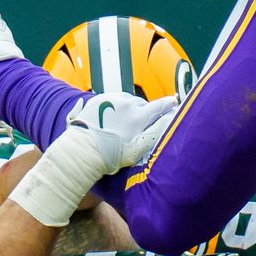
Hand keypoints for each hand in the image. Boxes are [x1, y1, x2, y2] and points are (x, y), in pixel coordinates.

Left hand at [65, 93, 179, 170]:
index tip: (174, 102)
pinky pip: (112, 99)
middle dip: (142, 112)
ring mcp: (111, 100)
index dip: (169, 104)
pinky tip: (109, 119)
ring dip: (127, 108)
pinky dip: (113, 107)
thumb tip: (169, 122)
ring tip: (121, 123)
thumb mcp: (137, 150)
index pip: (160, 106)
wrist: (82, 151)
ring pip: (127, 100)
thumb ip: (155, 135)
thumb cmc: (110, 156)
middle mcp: (126, 104)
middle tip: (136, 126)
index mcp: (138, 117)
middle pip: (142, 104)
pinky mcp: (98, 99)